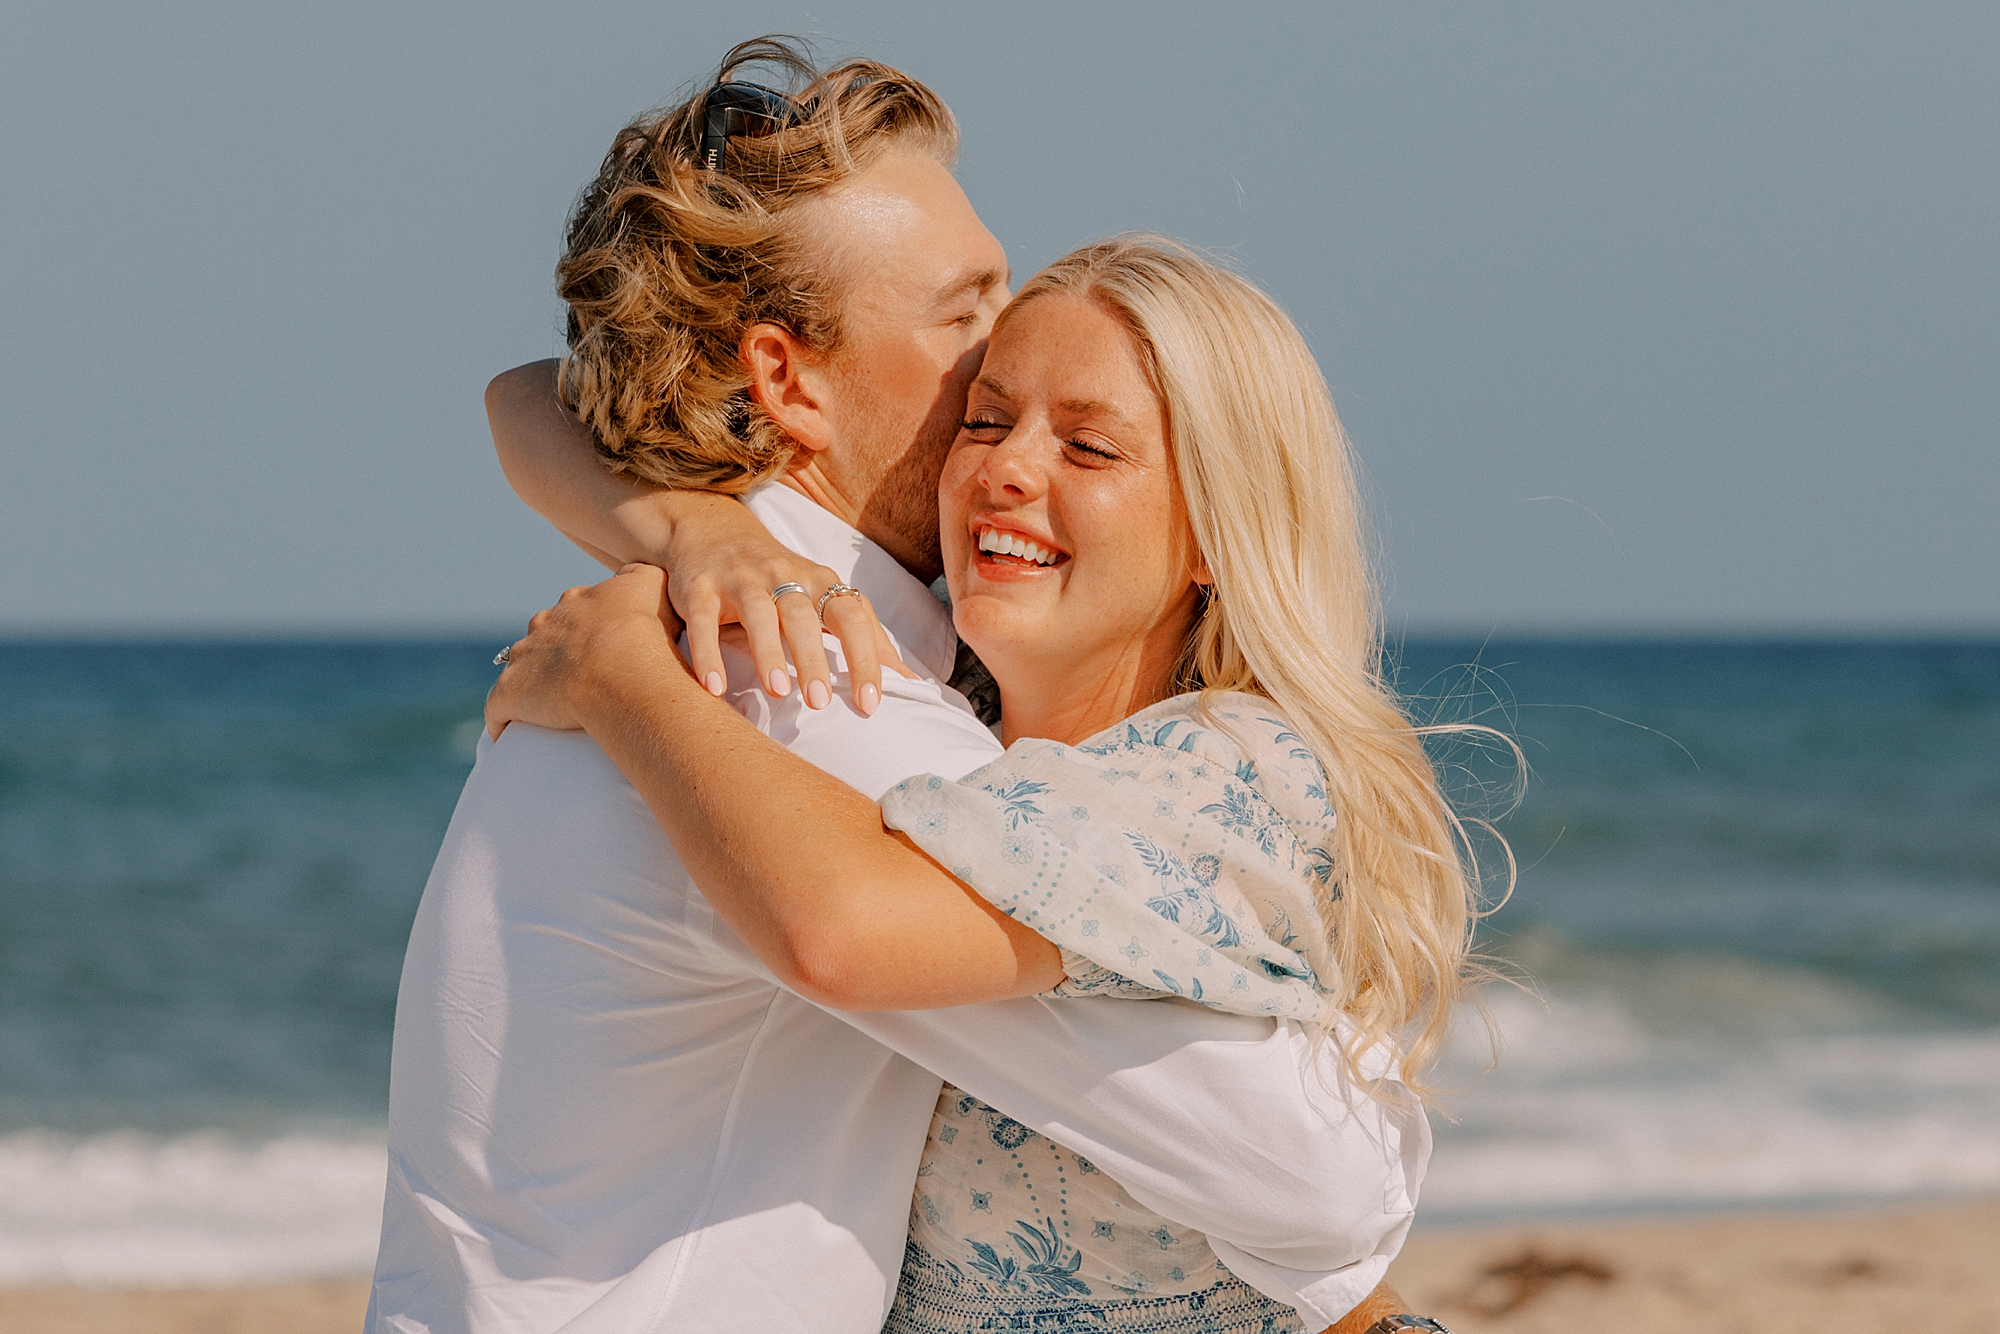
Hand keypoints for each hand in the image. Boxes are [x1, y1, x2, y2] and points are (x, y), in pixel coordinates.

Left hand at [486, 564, 686, 740]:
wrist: (622, 670)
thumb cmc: (644, 632)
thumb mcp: (652, 584)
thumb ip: (642, 573)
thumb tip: (636, 575)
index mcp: (575, 604)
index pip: (575, 610)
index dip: (589, 628)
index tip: (605, 646)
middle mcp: (543, 625)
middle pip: (544, 636)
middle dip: (557, 652)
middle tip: (584, 677)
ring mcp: (523, 659)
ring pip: (521, 668)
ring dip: (532, 683)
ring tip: (552, 707)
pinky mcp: (510, 694)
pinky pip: (498, 709)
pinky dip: (503, 719)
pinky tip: (511, 732)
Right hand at [656, 497, 912, 715]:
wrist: (712, 532)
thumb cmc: (780, 579)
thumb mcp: (824, 597)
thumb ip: (865, 635)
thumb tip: (911, 680)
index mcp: (820, 581)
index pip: (852, 617)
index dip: (865, 658)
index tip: (871, 703)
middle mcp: (783, 575)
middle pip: (804, 615)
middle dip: (814, 657)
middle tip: (821, 702)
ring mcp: (740, 579)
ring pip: (758, 612)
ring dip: (768, 652)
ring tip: (778, 691)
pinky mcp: (700, 586)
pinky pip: (702, 619)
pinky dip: (707, 652)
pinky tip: (714, 687)